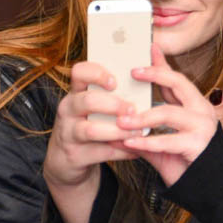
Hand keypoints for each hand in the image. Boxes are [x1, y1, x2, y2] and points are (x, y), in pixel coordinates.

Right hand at [43, 60, 139, 222]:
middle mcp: (69, 109)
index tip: (115, 82)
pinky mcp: (75, 154)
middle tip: (133, 109)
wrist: (67, 159)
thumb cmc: (90, 124)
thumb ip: (118, 91)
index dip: (97, 73)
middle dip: (114, 105)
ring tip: (138, 133)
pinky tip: (136, 150)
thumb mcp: (94, 107)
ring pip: (92, 130)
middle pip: (88, 101)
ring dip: (119, 131)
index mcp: (76, 92)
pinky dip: (122, 151)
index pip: (79, 72)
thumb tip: (154, 63)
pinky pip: (101, 152)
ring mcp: (69, 133)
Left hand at [116, 47, 222, 185]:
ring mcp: (202, 127)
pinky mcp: (198, 145)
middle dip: (154, 74)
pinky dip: (146, 142)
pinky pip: (167, 141)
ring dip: (141, 117)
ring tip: (121, 121)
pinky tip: (130, 142)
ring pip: (168, 113)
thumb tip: (121, 121)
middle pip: (177, 83)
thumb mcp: (165, 142)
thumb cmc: (189, 164)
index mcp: (195, 106)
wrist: (215, 189)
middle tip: (132, 72)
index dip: (161, 64)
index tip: (148, 48)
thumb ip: (148, 129)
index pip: (176, 79)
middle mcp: (201, 112)